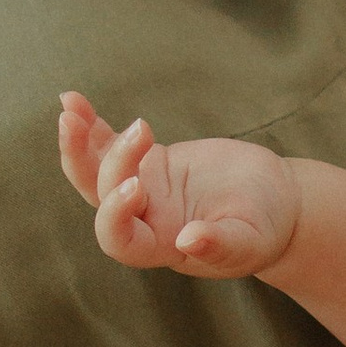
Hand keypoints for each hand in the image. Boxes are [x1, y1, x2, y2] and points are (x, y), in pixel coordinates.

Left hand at [57, 92, 300, 277]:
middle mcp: (143, 220)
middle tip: (141, 131)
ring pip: (94, 171)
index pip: (120, 240)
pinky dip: (91, 126)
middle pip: (102, 197)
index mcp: (161, 247)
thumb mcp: (250, 240)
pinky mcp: (150, 163)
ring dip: (78, 142)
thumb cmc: (266, 229)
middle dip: (107, 163)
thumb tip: (187, 241)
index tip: (135, 185)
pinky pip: (110, 145)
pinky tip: (72, 99)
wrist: (276, 202)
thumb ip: (221, 246)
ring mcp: (143, 190)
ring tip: (70, 107)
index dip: (115, 215)